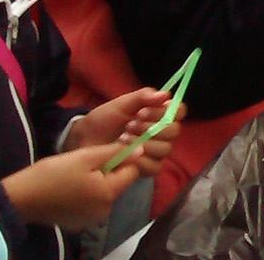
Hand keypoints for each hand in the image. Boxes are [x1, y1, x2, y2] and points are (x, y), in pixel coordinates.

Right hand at [1, 143, 145, 230]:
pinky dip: (86, 193)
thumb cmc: (52, 174)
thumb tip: (140, 150)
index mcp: (109, 193)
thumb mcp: (85, 156)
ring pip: (105, 192)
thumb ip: (114, 152)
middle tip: (84, 162)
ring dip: (97, 181)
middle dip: (108, 170)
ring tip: (74, 174)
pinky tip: (69, 187)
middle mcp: (105, 210)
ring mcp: (92, 219)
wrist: (20, 199)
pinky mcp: (80, 222)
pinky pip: (92, 202)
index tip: (105, 151)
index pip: (132, 171)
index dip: (122, 158)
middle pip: (119, 183)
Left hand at [67, 89, 183, 176]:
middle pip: (174, 131)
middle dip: (151, 128)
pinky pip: (155, 166)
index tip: (143, 111)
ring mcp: (156, 151)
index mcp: (159, 114)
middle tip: (130, 125)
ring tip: (123, 139)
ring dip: (144, 143)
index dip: (167, 111)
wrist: (85, 140)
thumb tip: (166, 95)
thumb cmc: (104, 120)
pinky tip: (125, 153)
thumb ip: (143, 97)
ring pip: (165, 149)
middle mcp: (162, 132)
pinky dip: (140, 160)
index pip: (179, 111)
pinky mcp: (148, 168)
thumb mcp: (121, 104)